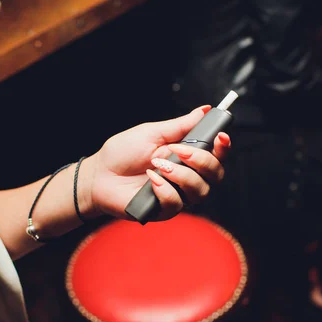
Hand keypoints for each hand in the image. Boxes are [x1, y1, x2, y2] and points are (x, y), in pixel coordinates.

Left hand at [80, 106, 230, 221]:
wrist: (98, 175)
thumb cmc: (122, 154)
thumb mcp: (152, 132)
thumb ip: (180, 126)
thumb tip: (203, 110)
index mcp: (186, 157)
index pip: (216, 155)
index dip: (223, 147)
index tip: (221, 137)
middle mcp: (186, 177)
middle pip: (216, 175)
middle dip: (203, 161)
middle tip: (180, 151)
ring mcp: (177, 195)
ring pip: (200, 191)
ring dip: (182, 175)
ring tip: (159, 165)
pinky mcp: (163, 210)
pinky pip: (176, 203)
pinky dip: (164, 189)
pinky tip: (150, 180)